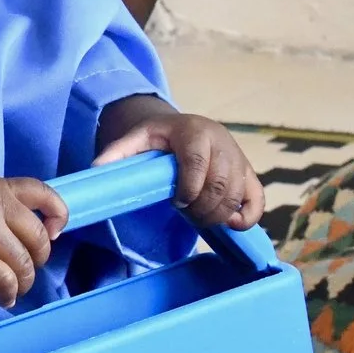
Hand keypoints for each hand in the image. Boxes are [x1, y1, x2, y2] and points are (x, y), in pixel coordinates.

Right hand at [0, 177, 65, 307]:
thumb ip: (8, 209)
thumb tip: (44, 240)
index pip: (42, 194)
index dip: (58, 215)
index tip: (54, 234)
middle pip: (37, 238)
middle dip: (37, 261)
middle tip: (22, 271)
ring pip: (23, 264)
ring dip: (22, 283)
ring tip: (11, 289)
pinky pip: (5, 281)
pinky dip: (7, 294)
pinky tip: (1, 297)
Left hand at [93, 95, 262, 229]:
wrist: (189, 128)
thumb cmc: (161, 137)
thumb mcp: (138, 138)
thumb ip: (118, 152)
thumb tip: (96, 169)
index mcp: (194, 132)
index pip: (198, 162)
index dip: (189, 187)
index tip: (177, 202)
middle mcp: (222, 142)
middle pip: (219, 183)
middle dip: (201, 207)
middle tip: (186, 214)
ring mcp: (239, 158)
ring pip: (236, 193)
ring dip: (217, 214)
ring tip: (198, 217)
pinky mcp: (249, 173)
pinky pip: (257, 198)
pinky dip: (248, 216)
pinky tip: (230, 224)